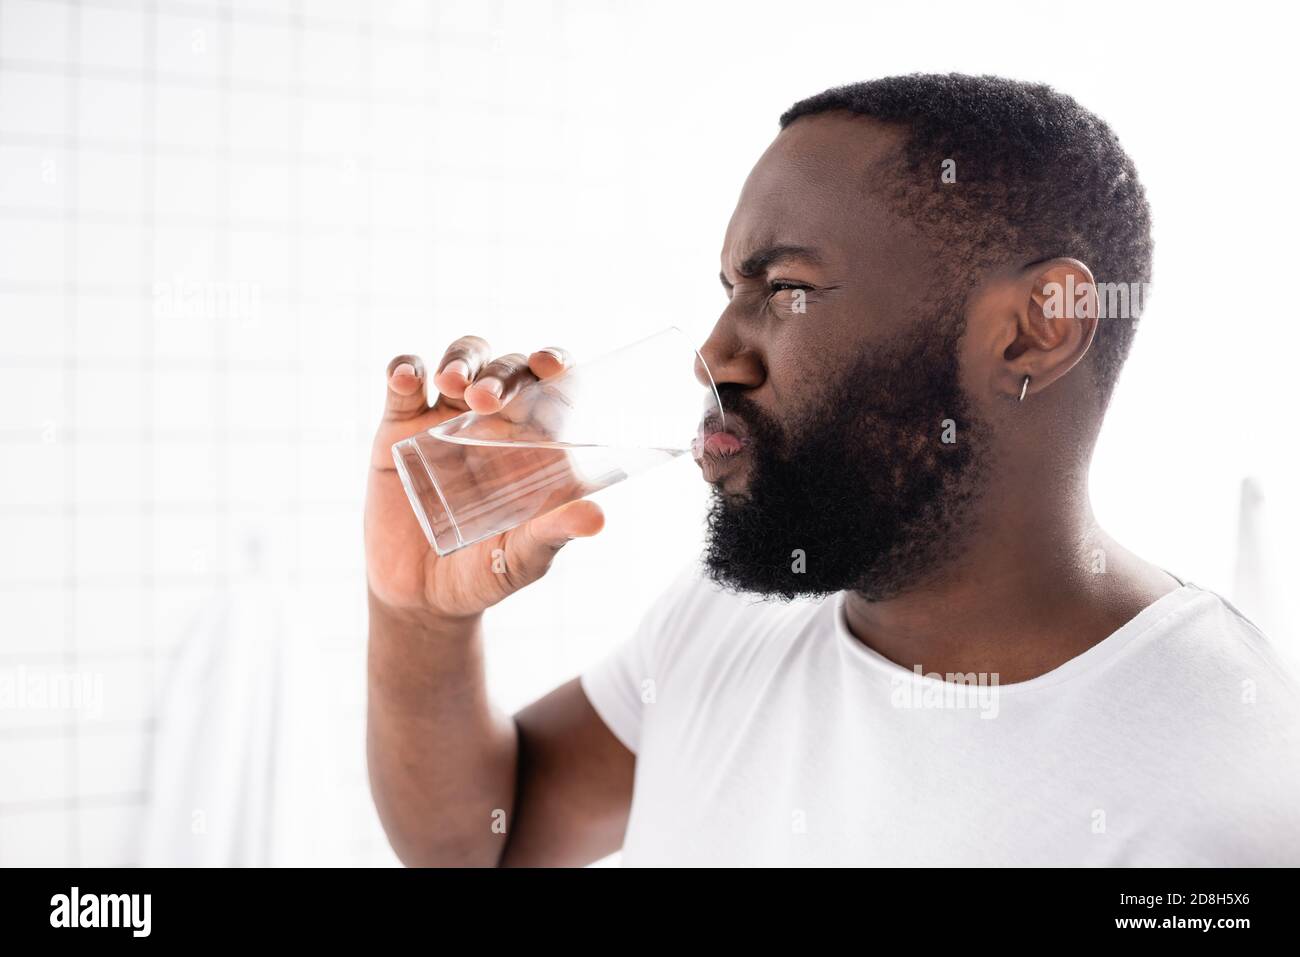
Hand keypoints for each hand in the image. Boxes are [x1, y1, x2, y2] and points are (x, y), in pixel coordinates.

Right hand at [365, 337, 604, 620]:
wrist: (421, 597)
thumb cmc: (486, 573)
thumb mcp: (524, 558)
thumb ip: (555, 534)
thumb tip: (598, 518)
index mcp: (537, 444)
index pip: (555, 387)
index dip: (556, 362)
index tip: (549, 365)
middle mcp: (497, 422)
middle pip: (509, 368)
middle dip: (501, 372)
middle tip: (485, 399)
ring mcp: (448, 419)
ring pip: (463, 361)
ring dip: (461, 359)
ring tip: (452, 384)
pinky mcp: (401, 428)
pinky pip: (403, 383)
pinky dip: (404, 369)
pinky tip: (408, 378)